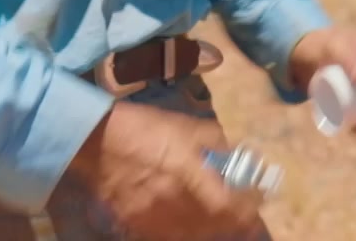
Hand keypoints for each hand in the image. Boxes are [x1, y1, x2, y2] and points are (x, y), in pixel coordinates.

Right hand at [66, 99, 263, 239]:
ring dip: (210, 230)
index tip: (257, 201)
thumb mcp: (188, 125)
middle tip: (243, 214)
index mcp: (190, 175)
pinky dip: (183, 233)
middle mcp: (174, 203)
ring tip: (218, 221)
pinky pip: (166, 237)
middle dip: (234, 222)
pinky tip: (188, 225)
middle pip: (214, 228)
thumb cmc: (146, 128)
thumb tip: (235, 154)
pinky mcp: (136, 225)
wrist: (98, 141)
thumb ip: (216, 142)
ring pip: (192, 237)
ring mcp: (153, 218)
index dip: (249, 208)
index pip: (229, 206)